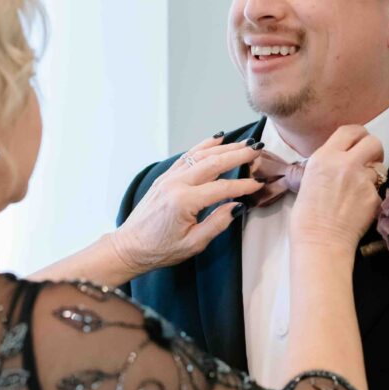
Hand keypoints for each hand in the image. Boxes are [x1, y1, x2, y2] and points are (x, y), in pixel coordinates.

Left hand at [109, 135, 264, 274]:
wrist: (130, 246)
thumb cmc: (160, 249)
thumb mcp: (193, 244)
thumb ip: (217, 223)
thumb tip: (237, 206)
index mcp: (184, 201)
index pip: (222, 188)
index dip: (243, 186)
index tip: (258, 184)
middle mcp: (176, 184)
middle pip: (213, 162)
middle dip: (238, 154)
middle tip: (257, 148)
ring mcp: (168, 178)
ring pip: (200, 155)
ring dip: (224, 147)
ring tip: (244, 142)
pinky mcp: (165, 177)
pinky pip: (187, 156)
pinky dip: (203, 146)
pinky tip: (217, 139)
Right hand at [290, 125, 383, 252]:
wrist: (320, 242)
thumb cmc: (307, 216)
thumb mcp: (310, 178)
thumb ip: (328, 165)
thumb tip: (342, 160)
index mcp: (325, 156)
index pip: (350, 130)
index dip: (359, 134)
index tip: (360, 142)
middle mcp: (346, 163)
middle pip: (373, 142)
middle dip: (374, 149)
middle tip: (370, 160)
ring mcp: (363, 180)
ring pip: (379, 168)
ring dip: (373, 175)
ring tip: (360, 190)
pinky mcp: (374, 197)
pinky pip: (378, 190)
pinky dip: (372, 197)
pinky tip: (359, 208)